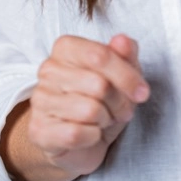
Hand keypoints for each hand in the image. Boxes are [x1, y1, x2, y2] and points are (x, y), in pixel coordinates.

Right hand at [26, 33, 149, 180]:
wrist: (78, 139)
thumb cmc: (101, 101)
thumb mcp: (120, 76)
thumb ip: (126, 55)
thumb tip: (123, 41)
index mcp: (66, 48)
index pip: (101, 55)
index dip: (128, 76)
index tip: (142, 92)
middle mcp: (49, 70)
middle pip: (100, 85)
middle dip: (119, 103)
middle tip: (119, 109)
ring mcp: (41, 99)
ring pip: (90, 111)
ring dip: (105, 120)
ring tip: (102, 119)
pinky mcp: (39, 130)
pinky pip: (76, 134)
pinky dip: (92, 137)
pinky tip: (88, 134)